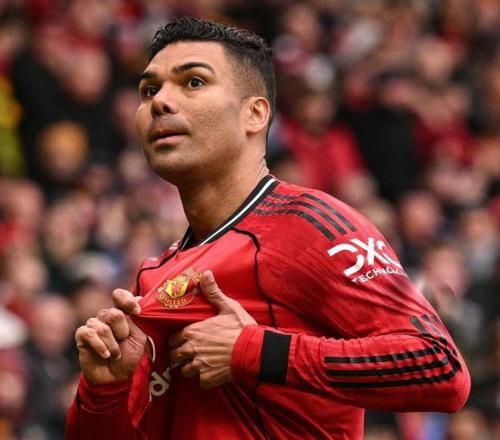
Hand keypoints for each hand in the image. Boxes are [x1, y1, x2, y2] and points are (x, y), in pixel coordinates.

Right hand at [75, 289, 145, 382]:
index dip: (127, 300)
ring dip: (113, 345)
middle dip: (122, 332)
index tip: (137, 311)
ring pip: (103, 328)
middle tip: (123, 342)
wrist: (115, 377)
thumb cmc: (129, 356)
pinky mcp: (82, 335)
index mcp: (121, 312)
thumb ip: (138, 319)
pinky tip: (106, 355)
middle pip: (114, 314)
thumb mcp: (139, 337)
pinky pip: (89, 334)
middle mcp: (106, 315)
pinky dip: (100, 346)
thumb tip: (138, 298)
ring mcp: (93, 324)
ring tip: (115, 354)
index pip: (119, 295)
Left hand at [169, 271, 256, 388]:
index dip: (177, 340)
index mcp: (193, 331)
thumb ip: (213, 292)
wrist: (254, 350)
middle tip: (187, 354)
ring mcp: (199, 366)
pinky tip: (212, 372)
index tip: (182, 340)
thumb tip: (205, 273)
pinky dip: (204, 379)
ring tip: (199, 364)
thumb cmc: (241, 327)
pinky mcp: (208, 379)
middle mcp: (192, 349)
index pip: (173, 339)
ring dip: (190, 368)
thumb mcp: (228, 307)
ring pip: (185, 371)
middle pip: (174, 356)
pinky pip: (200, 382)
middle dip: (179, 356)